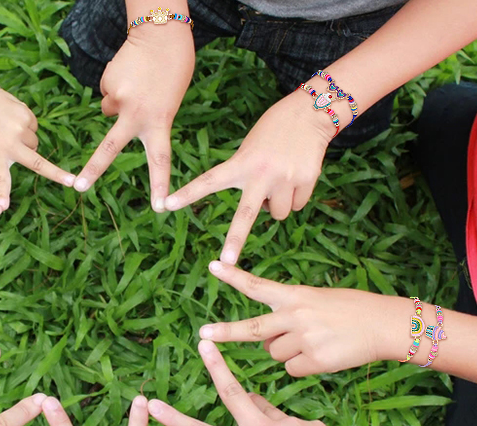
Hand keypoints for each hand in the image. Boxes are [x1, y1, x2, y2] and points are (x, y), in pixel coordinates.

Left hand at [0, 89, 75, 208]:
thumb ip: (10, 152)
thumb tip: (35, 148)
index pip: (0, 178)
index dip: (3, 193)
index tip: (3, 208)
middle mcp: (10, 145)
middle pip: (38, 163)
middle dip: (58, 174)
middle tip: (72, 182)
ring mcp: (20, 131)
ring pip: (35, 143)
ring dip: (27, 139)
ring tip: (9, 129)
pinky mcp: (27, 117)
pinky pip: (34, 127)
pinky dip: (27, 125)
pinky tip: (13, 119)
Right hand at [73, 23, 194, 210]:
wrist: (161, 34)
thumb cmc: (172, 70)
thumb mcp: (168, 102)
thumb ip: (146, 118)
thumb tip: (112, 119)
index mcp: (160, 122)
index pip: (161, 160)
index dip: (160, 185)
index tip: (161, 207)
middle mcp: (137, 114)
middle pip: (110, 148)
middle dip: (93, 170)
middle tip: (79, 187)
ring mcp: (119, 99)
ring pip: (109, 110)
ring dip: (119, 101)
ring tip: (137, 83)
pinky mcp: (107, 83)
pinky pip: (107, 92)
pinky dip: (115, 86)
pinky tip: (128, 74)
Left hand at [164, 91, 333, 263]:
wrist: (310, 112)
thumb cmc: (273, 131)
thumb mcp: (250, 148)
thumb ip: (246, 176)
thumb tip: (261, 210)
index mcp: (241, 163)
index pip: (208, 181)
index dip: (187, 194)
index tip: (166, 205)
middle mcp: (261, 173)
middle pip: (245, 215)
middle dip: (235, 241)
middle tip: (225, 261)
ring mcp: (285, 178)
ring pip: (278, 214)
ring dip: (278, 205)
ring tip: (280, 180)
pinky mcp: (306, 180)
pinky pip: (297, 206)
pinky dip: (296, 198)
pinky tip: (296, 176)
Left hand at [198, 261, 410, 375]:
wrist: (384, 325)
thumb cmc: (351, 311)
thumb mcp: (317, 301)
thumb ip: (289, 317)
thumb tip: (268, 344)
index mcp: (296, 295)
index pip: (258, 285)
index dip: (234, 276)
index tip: (213, 265)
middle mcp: (296, 316)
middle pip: (252, 329)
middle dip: (225, 332)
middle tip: (203, 334)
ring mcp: (305, 339)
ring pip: (274, 354)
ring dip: (287, 352)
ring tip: (314, 342)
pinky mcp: (315, 361)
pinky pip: (292, 370)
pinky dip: (302, 367)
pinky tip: (322, 355)